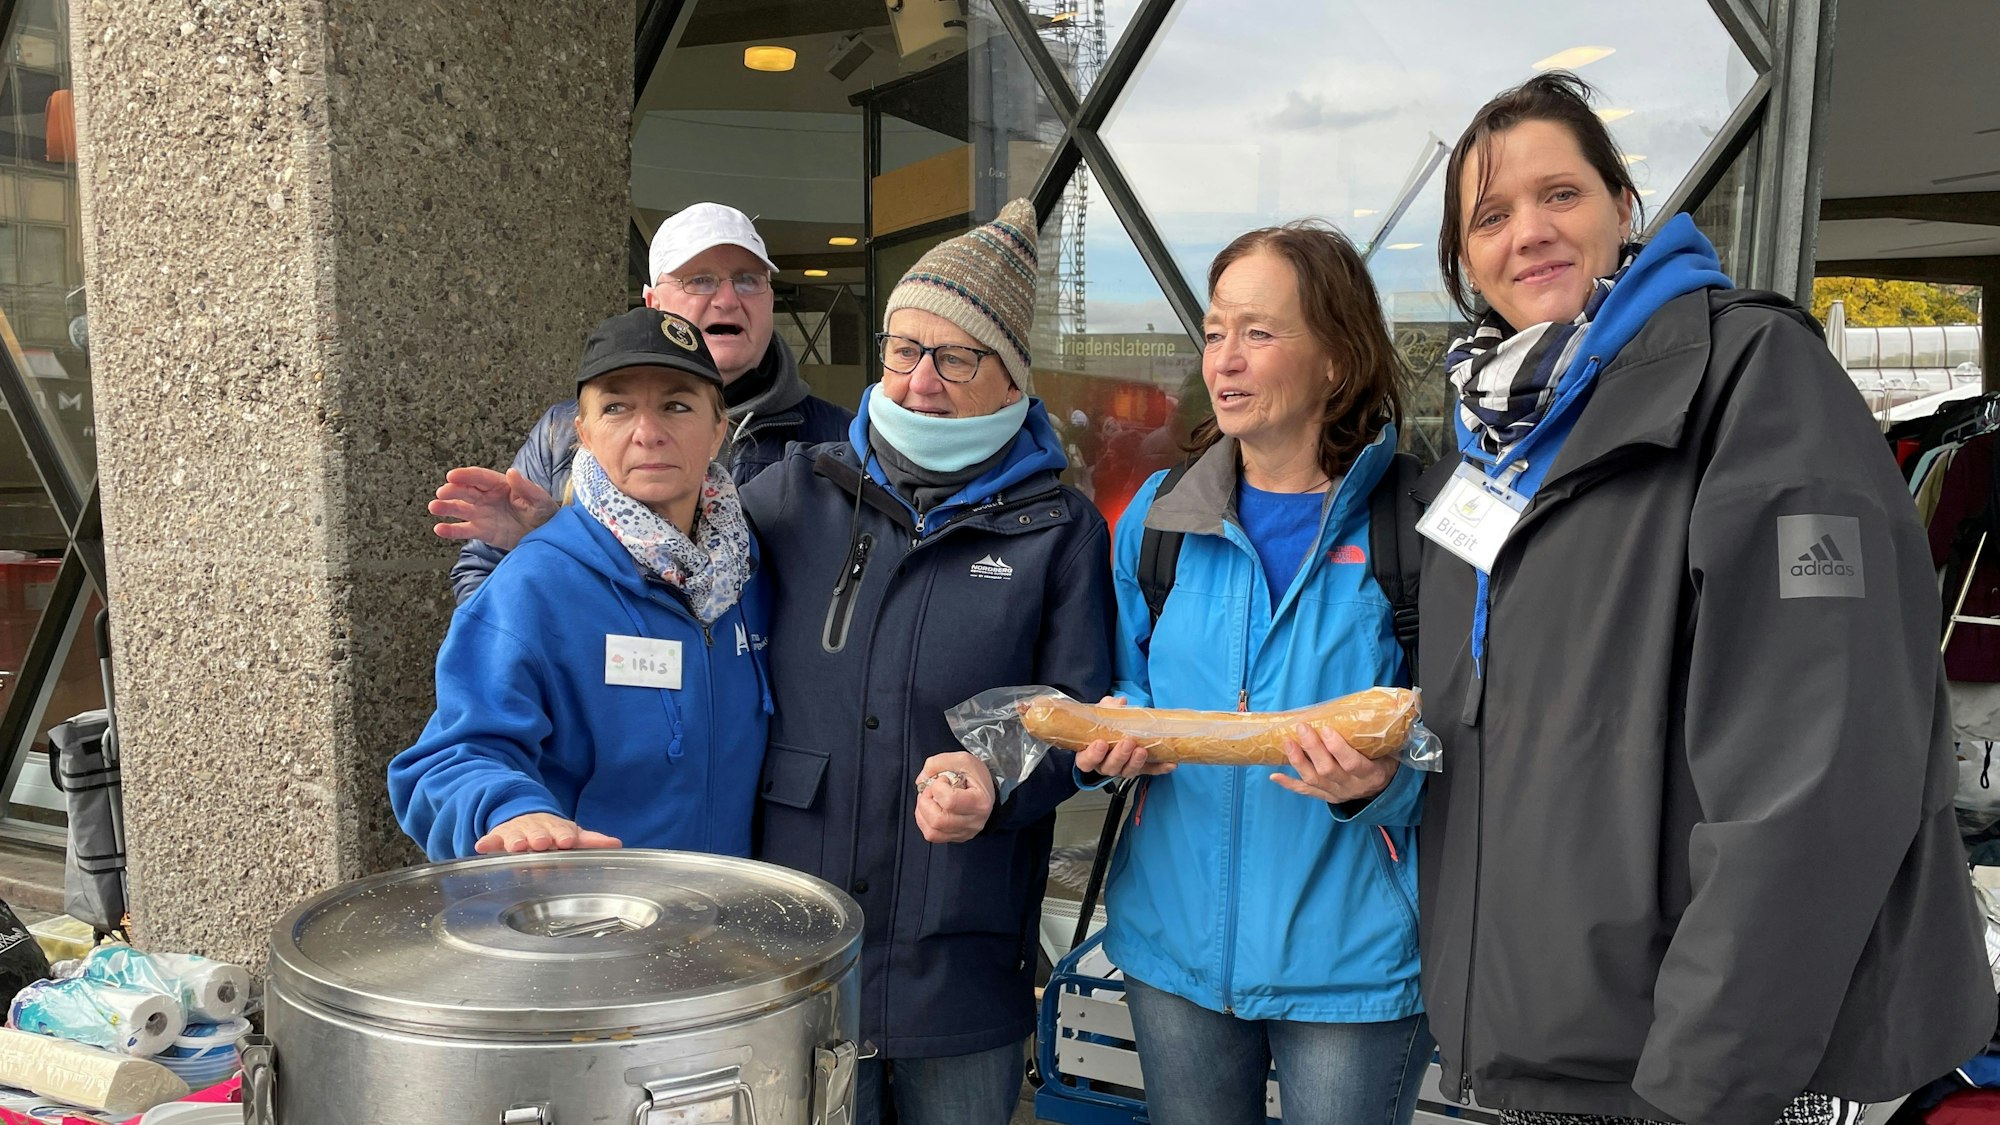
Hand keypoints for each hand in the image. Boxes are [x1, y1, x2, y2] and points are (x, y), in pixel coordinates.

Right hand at [430, 467, 557, 550]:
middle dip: (452, 490)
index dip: (466, 475)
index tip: (452, 475)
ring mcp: (483, 514)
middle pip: (466, 491)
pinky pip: (464, 530)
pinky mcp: (482, 531)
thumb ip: (525, 487)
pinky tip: (439, 529)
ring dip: (446, 508)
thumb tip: (511, 472)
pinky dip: (451, 530)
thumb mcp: (539, 499)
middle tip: (442, 493)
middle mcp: (487, 497)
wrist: (546, 534)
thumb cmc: (544, 512)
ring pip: (460, 509)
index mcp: (500, 485)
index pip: (480, 477)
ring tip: (434, 507)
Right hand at [473, 813, 621, 854]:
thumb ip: (591, 841)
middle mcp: (537, 828)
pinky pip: (492, 839)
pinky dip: (487, 842)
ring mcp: (517, 832)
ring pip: (516, 835)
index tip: (567, 841)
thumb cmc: (552, 833)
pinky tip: (481, 846)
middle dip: (540, 837)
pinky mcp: (498, 836)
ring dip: (516, 840)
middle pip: (538, 832)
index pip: (562, 830)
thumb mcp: (571, 835)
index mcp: (557, 828)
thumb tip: (617, 844)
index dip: (564, 835)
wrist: (525, 817)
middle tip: (541, 843)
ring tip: (516, 847)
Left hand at [913, 752, 995, 843]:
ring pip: (932, 831)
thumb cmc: (975, 776)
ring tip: (929, 800)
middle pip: (938, 820)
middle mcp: (974, 822)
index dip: (938, 787)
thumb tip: (920, 781)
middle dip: (925, 801)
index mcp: (979, 802)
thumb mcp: (961, 759)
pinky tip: (928, 810)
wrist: (985, 790)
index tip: (942, 779)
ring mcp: (965, 832)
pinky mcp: (957, 837)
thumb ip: (938, 763)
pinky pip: (932, 836)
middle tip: (930, 790)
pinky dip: (923, 822)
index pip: (949, 801)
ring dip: (922, 812)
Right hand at [1070, 696, 1175, 777]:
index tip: (1100, 743)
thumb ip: (1108, 708)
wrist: (1116, 728)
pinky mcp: (1139, 768)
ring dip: (1136, 762)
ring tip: (1143, 751)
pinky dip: (1159, 768)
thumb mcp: (1102, 712)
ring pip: (1127, 772)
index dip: (1092, 755)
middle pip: (1109, 767)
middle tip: (1127, 742)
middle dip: (1119, 756)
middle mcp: (1104, 764)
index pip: (1086, 761)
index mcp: (1089, 753)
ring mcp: (1122, 768)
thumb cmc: (1103, 724)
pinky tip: (1169, 764)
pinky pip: (1149, 771)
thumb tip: (1119, 703)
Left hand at [1270, 723, 1397, 803]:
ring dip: (1298, 761)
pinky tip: (1275, 775)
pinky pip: (1306, 791)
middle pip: (1327, 770)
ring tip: (1287, 742)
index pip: (1352, 763)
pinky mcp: (1326, 796)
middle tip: (1302, 727)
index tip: (1326, 728)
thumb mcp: (1387, 752)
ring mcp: (1336, 793)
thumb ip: (1374, 737)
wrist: (1383, 791)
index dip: (1337, 747)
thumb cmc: (1383, 763)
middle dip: (1312, 748)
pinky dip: (1289, 784)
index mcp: (1370, 774)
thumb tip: (1363, 706)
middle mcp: (1351, 786)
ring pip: (1313, 780)